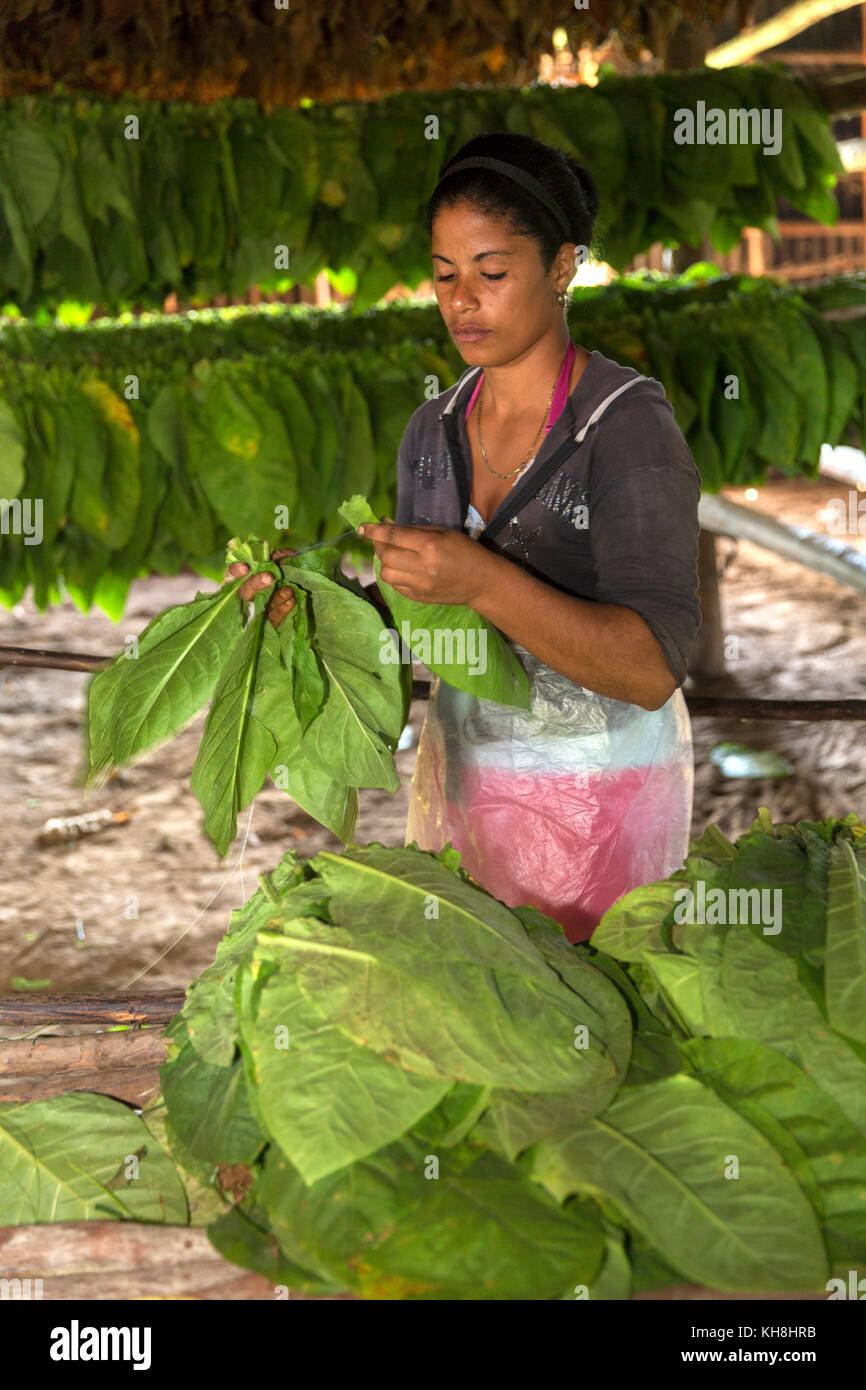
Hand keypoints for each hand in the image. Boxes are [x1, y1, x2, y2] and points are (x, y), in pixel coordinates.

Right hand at [225, 548, 297, 628]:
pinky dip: (283, 609)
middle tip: (269, 577)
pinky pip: (274, 618)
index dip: (235, 571)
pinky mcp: (269, 623)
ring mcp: (257, 611)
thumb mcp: (281, 562)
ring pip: (260, 606)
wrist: (296, 596)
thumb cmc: (283, 573)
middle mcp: (247, 595)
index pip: (231, 574)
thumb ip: (280, 556)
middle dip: (255, 584)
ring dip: (275, 597)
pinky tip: (292, 600)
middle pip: (244, 592)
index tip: (245, 567)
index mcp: (242, 578)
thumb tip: (281, 555)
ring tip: (288, 590)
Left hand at [358, 521, 492, 606]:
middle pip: (386, 555)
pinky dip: (394, 575)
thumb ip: (415, 531)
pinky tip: (403, 569)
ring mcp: (420, 585)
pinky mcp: (419, 598)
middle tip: (381, 540)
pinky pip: (395, 586)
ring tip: (393, 555)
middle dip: (378, 545)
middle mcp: (422, 566)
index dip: (375, 531)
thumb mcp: (444, 533)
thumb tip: (388, 525)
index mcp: (430, 546)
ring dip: (385, 563)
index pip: (394, 536)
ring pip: (386, 573)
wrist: (482, 582)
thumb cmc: (465, 551)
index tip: (362, 528)